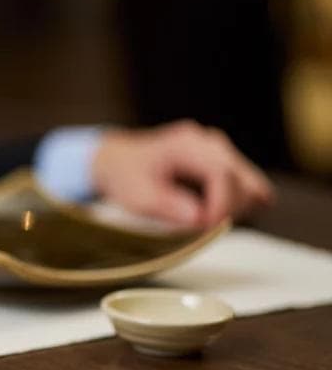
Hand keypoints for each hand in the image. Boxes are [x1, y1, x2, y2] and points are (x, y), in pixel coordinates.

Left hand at [91, 120, 273, 227]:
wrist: (119, 160)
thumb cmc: (126, 176)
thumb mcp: (137, 195)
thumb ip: (168, 206)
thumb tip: (199, 218)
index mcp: (188, 144)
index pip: (223, 174)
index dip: (220, 205)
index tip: (205, 226)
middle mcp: (210, 143)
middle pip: (245, 180)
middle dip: (230, 209)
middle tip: (203, 227)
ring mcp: (220, 152)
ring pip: (250, 186)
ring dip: (233, 209)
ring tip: (202, 219)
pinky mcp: (224, 165)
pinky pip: (244, 189)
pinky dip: (233, 206)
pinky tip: (210, 213)